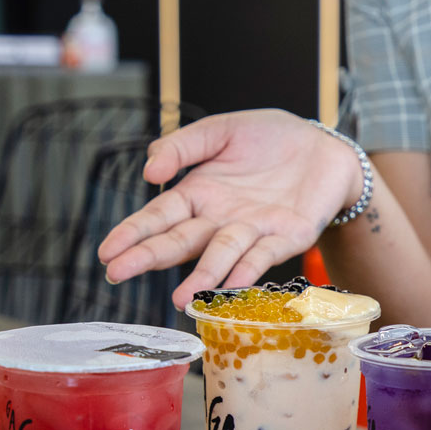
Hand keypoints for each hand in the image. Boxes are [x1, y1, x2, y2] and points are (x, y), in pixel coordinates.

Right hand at [96, 110, 359, 307]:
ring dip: (201, 276)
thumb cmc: (270, 138)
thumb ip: (182, 145)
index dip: (133, 233)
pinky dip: (246, 269)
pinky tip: (229, 285)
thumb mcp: (220, 130)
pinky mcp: (286, 237)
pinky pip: (263, 255)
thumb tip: (149, 171)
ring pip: (221, 255)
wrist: (323, 145)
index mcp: (199, 193)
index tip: (107, 252)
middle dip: (148, 257)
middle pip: (180, 241)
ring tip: (180, 299)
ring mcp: (253, 231)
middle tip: (117, 274)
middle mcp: (220, 219)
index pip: (159, 217)